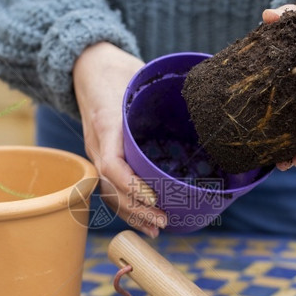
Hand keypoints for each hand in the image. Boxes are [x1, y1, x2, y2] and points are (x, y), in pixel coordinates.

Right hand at [73, 42, 167, 237]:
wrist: (88, 66)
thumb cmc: (120, 71)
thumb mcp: (140, 75)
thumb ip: (168, 89)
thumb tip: (208, 97)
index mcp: (107, 124)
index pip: (112, 165)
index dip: (131, 186)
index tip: (154, 199)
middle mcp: (98, 143)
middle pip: (111, 187)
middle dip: (137, 209)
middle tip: (164, 221)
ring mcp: (96, 152)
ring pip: (108, 192)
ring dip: (132, 214)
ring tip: (156, 229)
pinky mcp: (101, 157)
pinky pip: (110, 188)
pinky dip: (126, 206)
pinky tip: (144, 218)